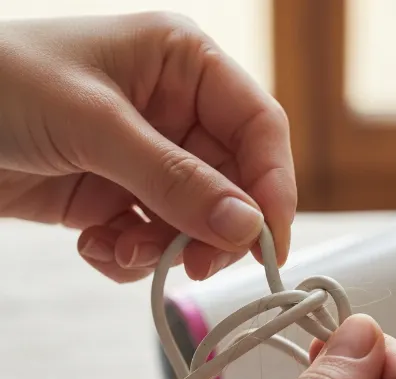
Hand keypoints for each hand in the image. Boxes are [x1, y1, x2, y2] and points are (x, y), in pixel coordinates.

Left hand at [0, 13, 295, 281]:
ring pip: (195, 221)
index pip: (260, 129)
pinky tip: (94, 244)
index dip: (272, 188)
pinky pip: (155, 239)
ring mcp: (150, 159)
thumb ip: (174, 179)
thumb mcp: (94, 125)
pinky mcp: (122, 196)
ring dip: (166, 247)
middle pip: (235, 184)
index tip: (267, 243)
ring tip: (122, 247)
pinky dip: (131, 255)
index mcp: (184, 66)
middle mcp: (177, 113)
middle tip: (196, 265)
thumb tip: (247, 226)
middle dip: (214, 230)